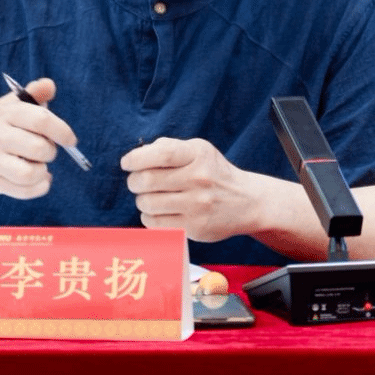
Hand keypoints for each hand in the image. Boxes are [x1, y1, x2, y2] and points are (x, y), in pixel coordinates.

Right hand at [0, 77, 76, 199]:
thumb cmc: (5, 125)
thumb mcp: (16, 105)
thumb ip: (36, 93)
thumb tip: (49, 85)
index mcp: (5, 113)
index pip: (41, 120)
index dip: (62, 131)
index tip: (70, 140)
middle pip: (38, 148)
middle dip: (50, 151)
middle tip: (47, 151)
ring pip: (30, 173)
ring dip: (43, 171)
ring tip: (40, 166)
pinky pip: (24, 191)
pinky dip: (39, 187)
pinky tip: (39, 180)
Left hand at [121, 137, 258, 242]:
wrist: (247, 202)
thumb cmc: (214, 173)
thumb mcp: (199, 151)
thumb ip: (169, 147)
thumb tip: (138, 155)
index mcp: (198, 155)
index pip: (162, 154)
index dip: (137, 158)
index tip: (127, 163)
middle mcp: (199, 178)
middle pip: (148, 180)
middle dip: (134, 181)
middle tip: (136, 182)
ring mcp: (198, 205)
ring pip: (148, 203)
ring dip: (141, 200)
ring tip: (149, 197)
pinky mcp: (195, 227)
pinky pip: (155, 223)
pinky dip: (148, 216)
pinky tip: (157, 211)